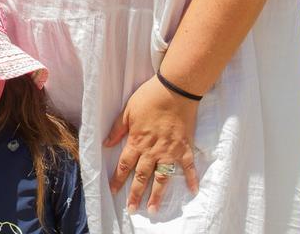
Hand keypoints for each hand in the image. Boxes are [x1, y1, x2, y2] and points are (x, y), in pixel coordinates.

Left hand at [104, 74, 199, 214]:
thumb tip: (106, 144)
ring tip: (153, 209)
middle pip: (142, 176)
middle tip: (132, 209)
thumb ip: (117, 129)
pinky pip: (188, 167)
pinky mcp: (185, 148)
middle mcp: (152, 150)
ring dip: (157, 195)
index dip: (118, 179)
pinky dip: (191, 179)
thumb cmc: (149, 97)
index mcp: (137, 141)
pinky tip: (193, 191)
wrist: (174, 90)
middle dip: (135, 194)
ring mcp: (170, 151)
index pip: (125, 164)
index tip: (113, 191)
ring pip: (162, 177)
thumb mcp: (127, 111)